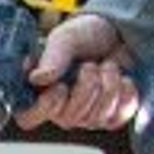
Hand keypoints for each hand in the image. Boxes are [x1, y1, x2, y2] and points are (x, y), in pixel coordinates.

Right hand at [19, 11, 139, 131]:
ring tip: (107, 66)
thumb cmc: (85, 37)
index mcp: (38, 91)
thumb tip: (37, 78)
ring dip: (108, 86)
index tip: (60, 86)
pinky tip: (122, 78)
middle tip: (90, 65)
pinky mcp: (111, 118)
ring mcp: (86, 117)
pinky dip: (124, 94)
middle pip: (69, 119)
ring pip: (96, 118)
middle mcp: (59, 110)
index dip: (45, 107)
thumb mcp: (66, 39)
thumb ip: (52, 57)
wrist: (119, 34)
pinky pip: (117, 117)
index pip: (29, 118)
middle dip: (86, 88)